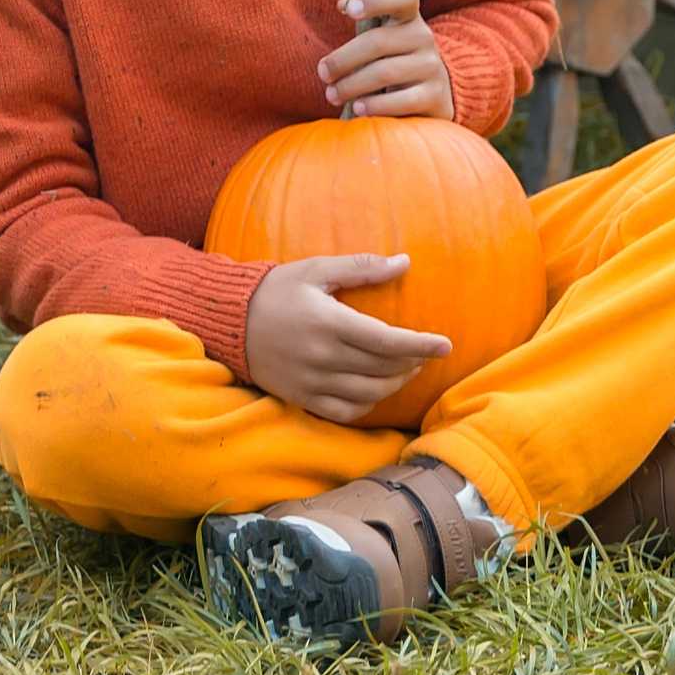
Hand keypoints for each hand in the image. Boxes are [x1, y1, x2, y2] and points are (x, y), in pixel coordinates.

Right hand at [244, 255, 452, 423]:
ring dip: (395, 384)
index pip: (387, 342)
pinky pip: (345, 412)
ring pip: (369, 394)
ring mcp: (311, 382)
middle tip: (425, 353)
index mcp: (329, 323)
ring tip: (406, 370)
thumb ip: (362, 267)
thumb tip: (404, 262)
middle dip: (412, 363)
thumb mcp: (317, 270)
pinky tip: (375, 389)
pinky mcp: (301, 398)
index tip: (445, 344)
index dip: (421, 345)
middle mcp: (322, 357)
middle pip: (383, 370)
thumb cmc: (277, 289)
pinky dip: (368, 404)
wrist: (229, 321)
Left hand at [317, 0, 454, 119]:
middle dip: (343, 59)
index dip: (376, 0)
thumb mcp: (385, 34)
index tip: (348, 10)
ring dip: (351, 85)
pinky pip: (401, 101)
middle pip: (377, 42)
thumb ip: (365, 15)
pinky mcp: (434, 96)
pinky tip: (357, 109)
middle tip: (323, 74)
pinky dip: (375, 106)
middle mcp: (423, 37)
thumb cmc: (394, 59)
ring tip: (332, 95)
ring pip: (384, 73)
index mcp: (409, 17)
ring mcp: (431, 67)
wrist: (431, 94)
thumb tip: (342, 4)